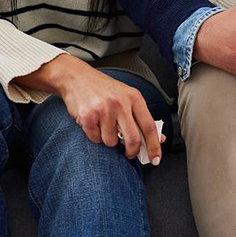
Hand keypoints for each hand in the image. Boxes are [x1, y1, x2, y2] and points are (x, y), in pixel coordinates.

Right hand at [18, 54, 165, 163]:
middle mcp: (120, 103)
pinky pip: (95, 138)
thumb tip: (158, 136)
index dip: (154, 145)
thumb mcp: (126, 96)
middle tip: (130, 154)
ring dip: (109, 140)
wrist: (76, 77)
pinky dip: (95, 136)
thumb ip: (141, 116)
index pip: (149, 126)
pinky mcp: (88, 116)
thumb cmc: (103, 88)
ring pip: (112, 141)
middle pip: (133, 139)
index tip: (156, 159)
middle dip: (132, 152)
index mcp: (134, 97)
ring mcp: (104, 109)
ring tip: (104, 126)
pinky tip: (94, 122)